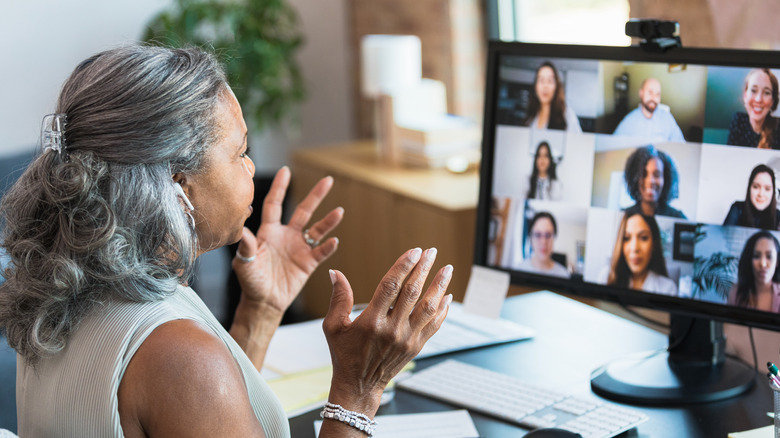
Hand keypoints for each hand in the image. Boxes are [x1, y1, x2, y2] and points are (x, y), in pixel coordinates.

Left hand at [232, 166, 342, 314]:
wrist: (263, 302)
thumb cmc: (250, 281)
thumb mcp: (244, 262)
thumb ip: (246, 245)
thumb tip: (242, 229)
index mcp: (269, 231)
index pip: (275, 204)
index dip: (280, 188)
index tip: (286, 171)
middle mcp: (286, 235)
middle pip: (303, 210)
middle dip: (316, 195)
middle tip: (328, 180)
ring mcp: (299, 248)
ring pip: (317, 229)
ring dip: (329, 221)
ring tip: (339, 211)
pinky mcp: (308, 263)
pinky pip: (321, 251)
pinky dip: (328, 246)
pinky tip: (334, 240)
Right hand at [322, 248, 452, 415]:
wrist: (359, 385)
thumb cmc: (344, 354)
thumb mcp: (333, 326)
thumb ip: (338, 298)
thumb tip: (335, 273)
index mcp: (371, 321)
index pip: (391, 286)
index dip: (403, 266)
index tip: (414, 251)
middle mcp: (392, 330)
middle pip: (412, 293)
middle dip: (423, 269)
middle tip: (431, 252)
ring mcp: (407, 339)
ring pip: (428, 307)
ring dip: (439, 286)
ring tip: (447, 269)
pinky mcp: (416, 347)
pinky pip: (434, 325)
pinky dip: (442, 309)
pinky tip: (447, 296)